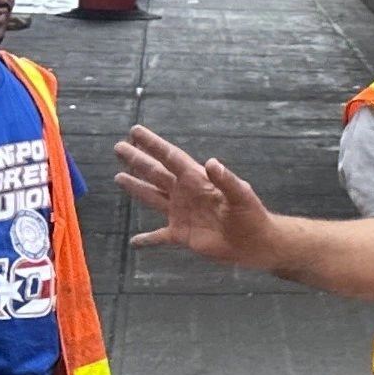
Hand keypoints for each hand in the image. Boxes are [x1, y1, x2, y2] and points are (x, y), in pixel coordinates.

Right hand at [115, 126, 283, 268]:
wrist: (254, 242)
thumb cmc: (251, 215)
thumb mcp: (241, 194)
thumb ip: (226, 179)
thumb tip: (211, 162)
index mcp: (197, 179)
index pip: (170, 157)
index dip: (153, 144)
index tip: (135, 132)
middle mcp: (185, 193)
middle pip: (156, 173)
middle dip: (137, 160)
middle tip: (118, 147)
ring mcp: (181, 213)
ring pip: (153, 197)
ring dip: (136, 188)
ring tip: (118, 178)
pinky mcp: (182, 235)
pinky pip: (159, 236)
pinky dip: (147, 240)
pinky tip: (134, 242)